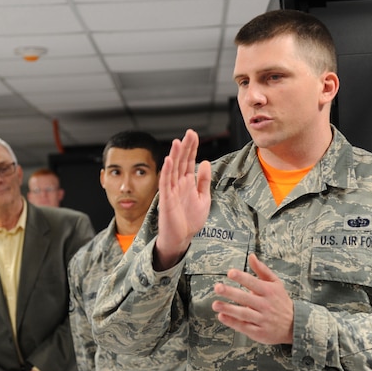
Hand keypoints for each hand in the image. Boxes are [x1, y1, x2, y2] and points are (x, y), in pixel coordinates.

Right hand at [154, 129, 210, 269]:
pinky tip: (169, 160)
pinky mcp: (166, 200)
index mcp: (187, 182)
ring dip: (175, 155)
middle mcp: (178, 184)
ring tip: (178, 142)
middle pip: (181, 161)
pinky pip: (166, 183)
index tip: (194, 134)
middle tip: (189, 133)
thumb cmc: (190, 220)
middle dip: (185, 147)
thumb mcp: (203, 198)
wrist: (181, 238)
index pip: (189, 161)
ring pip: (173, 169)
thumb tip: (205, 162)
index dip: (191, 148)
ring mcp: (171, 190)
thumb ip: (204, 181)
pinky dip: (167, 171)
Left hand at [212, 253, 293, 344]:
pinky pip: (244, 327)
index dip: (241, 277)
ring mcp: (262, 320)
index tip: (230, 273)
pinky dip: (232, 322)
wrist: (294, 325)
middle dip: (230, 292)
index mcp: (268, 291)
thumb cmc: (280, 301)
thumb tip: (251, 256)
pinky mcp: (259, 332)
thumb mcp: (275, 283)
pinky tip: (222, 316)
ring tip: (215, 304)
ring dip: (229, 309)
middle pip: (246, 298)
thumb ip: (262, 270)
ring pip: (243, 314)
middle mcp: (265, 305)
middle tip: (217, 287)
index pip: (253, 283)